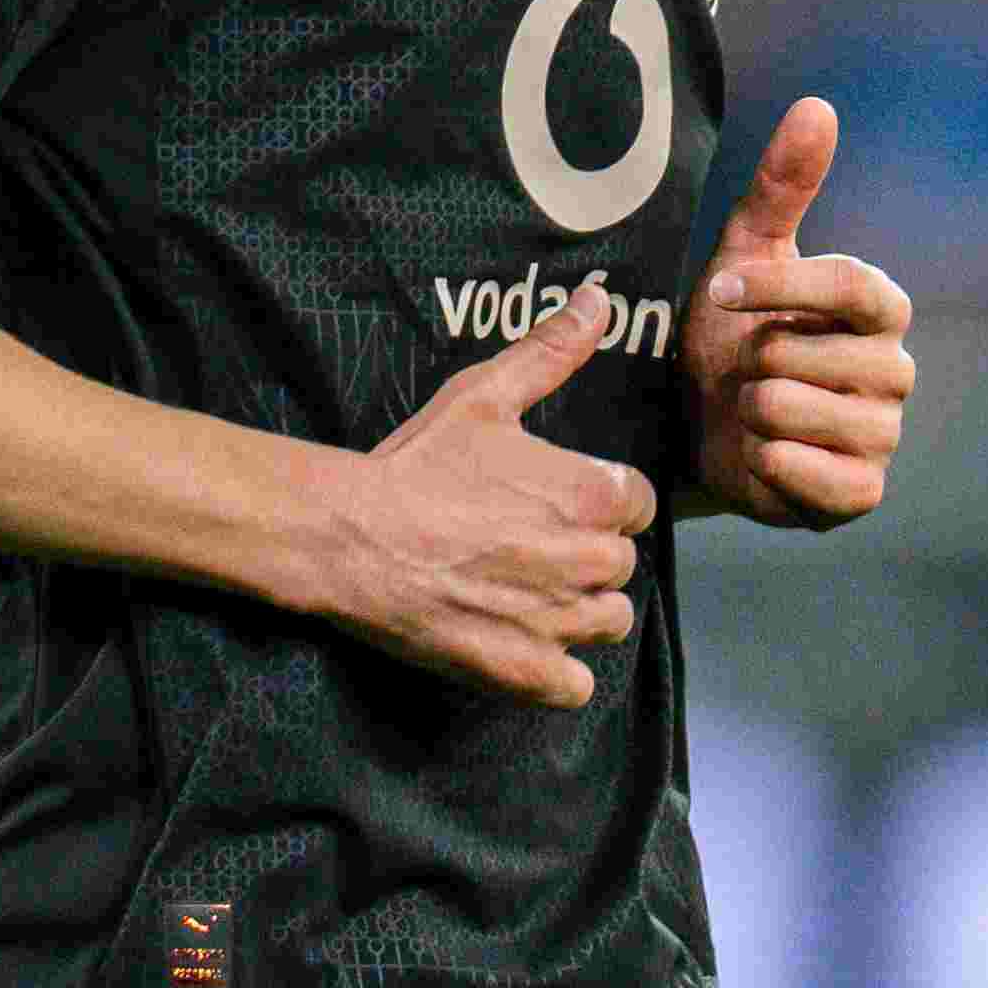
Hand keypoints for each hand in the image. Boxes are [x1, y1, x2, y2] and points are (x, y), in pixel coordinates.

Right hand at [327, 282, 659, 706]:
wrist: (349, 539)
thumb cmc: (416, 466)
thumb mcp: (483, 395)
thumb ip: (551, 352)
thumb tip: (598, 302)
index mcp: (590, 494)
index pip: (638, 504)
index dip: (600, 501)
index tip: (555, 502)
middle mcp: (587, 561)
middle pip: (621, 564)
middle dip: (586, 555)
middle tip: (527, 544)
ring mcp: (559, 623)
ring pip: (608, 622)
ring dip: (577, 610)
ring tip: (525, 591)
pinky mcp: (527, 674)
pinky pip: (576, 686)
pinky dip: (555, 671)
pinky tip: (519, 642)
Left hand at [682, 98, 912, 530]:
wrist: (699, 429)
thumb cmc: (730, 333)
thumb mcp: (746, 253)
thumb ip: (783, 186)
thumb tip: (820, 105)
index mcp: (879, 308)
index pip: (853, 285)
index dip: (781, 288)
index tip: (720, 291)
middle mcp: (895, 369)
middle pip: (814, 354)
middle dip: (754, 361)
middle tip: (745, 369)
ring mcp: (884, 434)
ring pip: (802, 411)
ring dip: (753, 411)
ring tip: (749, 410)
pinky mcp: (862, 493)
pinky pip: (818, 477)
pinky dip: (770, 462)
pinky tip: (759, 452)